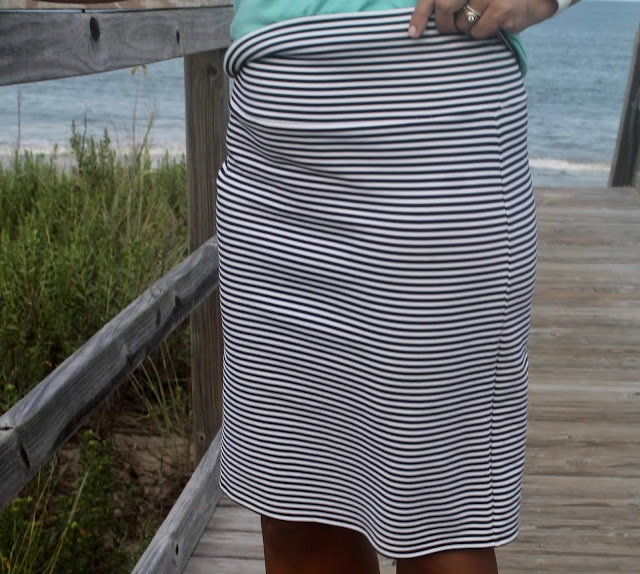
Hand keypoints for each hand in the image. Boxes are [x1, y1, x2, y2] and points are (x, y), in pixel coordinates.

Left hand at [409, 0, 559, 39]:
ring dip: (467, 27)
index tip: (413, 33)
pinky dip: (483, 32)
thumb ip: (450, 1)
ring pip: (462, 23)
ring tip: (482, 15)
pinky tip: (496, 21)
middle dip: (444, 24)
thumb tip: (417, 26)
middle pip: (444, 7)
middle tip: (450, 28)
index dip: (421, 14)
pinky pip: (478, 32)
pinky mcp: (502, 7)